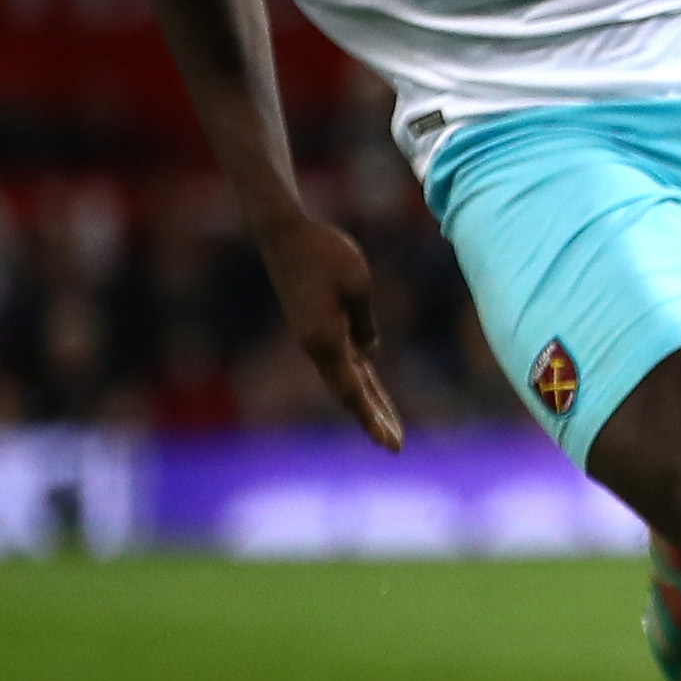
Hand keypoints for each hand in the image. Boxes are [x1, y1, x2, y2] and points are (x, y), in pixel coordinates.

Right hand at [261, 214, 402, 451]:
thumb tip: (370, 357)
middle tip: (395, 447)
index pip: (355, 391)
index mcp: (326, 342)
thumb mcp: (359, 288)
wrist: (284, 234)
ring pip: (347, 378)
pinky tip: (372, 383)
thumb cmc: (325, 254)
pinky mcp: (315, 325)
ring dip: (368, 401)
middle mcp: (317, 347)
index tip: (391, 444)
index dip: (374, 419)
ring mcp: (314, 337)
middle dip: (374, 419)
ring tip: (387, 426)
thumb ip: (367, 326)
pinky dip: (359, 375)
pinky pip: (342, 358)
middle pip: (350, 393)